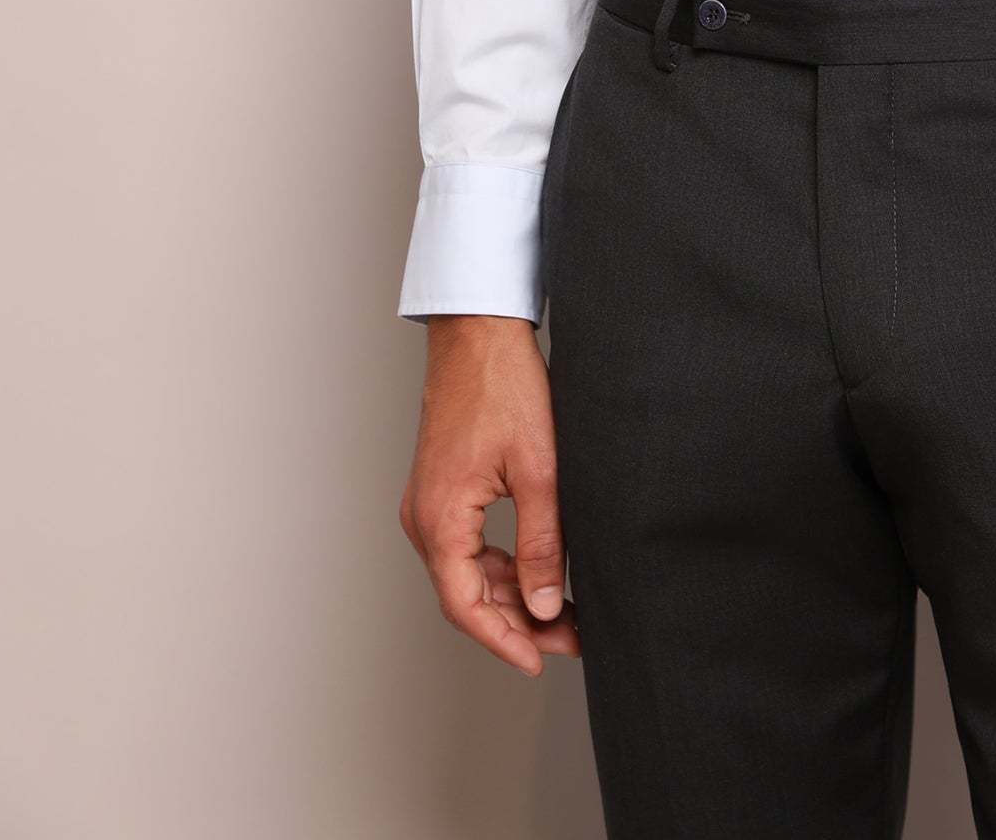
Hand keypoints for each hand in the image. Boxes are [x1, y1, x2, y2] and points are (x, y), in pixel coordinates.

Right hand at [399, 313, 580, 676]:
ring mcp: (429, 504)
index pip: (464, 606)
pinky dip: (500, 568)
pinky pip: (466, 547)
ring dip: (511, 597)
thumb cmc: (504, 387)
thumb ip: (542, 543)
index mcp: (441, 517)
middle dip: (517, 623)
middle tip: (571, 637)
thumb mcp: (539, 470)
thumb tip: (546, 606)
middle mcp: (424, 518)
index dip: (503, 642)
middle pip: (465, 595)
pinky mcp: (442, 491)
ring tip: (564, 611)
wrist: (479, 333)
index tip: (540, 663)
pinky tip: (538, 573)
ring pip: (466, 574)